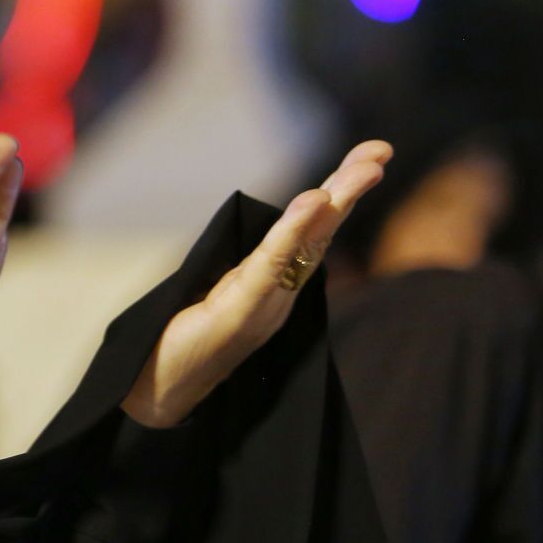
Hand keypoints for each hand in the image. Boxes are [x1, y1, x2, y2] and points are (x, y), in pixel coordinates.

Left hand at [121, 141, 391, 427]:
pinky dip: (292, 232)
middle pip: (322, 229)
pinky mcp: (239, 311)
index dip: (342, 190)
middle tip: (381, 152)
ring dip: (334, 202)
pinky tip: (312, 203)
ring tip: (364, 168)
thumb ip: (251, 266)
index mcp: (278, 278)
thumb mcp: (223, 290)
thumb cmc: (189, 340)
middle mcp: (280, 287)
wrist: (161, 390)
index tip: (373, 155)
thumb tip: (272, 234)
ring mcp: (264, 300)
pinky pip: (270, 265)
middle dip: (351, 186)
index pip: (316, 226)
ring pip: (306, 242)